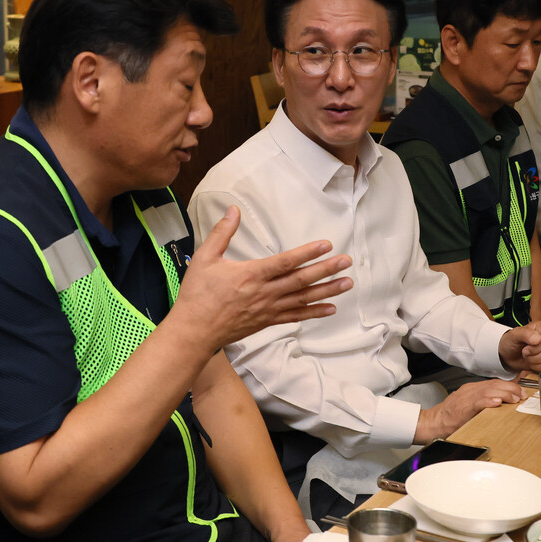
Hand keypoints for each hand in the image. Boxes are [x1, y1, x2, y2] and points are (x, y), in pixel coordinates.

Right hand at [173, 206, 352, 348]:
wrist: (193, 331)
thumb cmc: (197, 294)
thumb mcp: (205, 258)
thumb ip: (222, 233)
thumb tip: (234, 210)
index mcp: (251, 274)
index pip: (286, 261)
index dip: (308, 253)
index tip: (327, 245)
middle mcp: (264, 293)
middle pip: (301, 279)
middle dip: (326, 270)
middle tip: (346, 262)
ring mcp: (268, 309)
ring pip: (303, 298)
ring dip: (327, 290)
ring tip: (347, 283)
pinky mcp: (267, 321)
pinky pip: (296, 316)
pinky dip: (314, 313)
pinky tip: (331, 308)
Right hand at [413, 379, 524, 443]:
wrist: (433, 423)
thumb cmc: (451, 417)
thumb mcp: (470, 406)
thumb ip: (485, 402)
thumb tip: (503, 402)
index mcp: (473, 389)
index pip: (495, 383)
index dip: (510, 386)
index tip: (522, 390)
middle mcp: (470, 390)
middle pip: (494, 384)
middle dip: (511, 389)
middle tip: (523, 395)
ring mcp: (466, 397)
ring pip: (489, 390)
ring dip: (505, 393)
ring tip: (515, 398)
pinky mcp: (462, 407)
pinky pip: (477, 401)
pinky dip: (488, 401)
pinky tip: (496, 402)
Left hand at [498, 321, 540, 371]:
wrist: (509, 355)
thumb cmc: (512, 343)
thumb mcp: (514, 335)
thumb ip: (525, 334)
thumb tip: (538, 339)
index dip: (535, 347)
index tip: (526, 347)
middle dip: (533, 355)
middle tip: (525, 352)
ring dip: (535, 361)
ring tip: (528, 356)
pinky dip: (539, 367)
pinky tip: (533, 362)